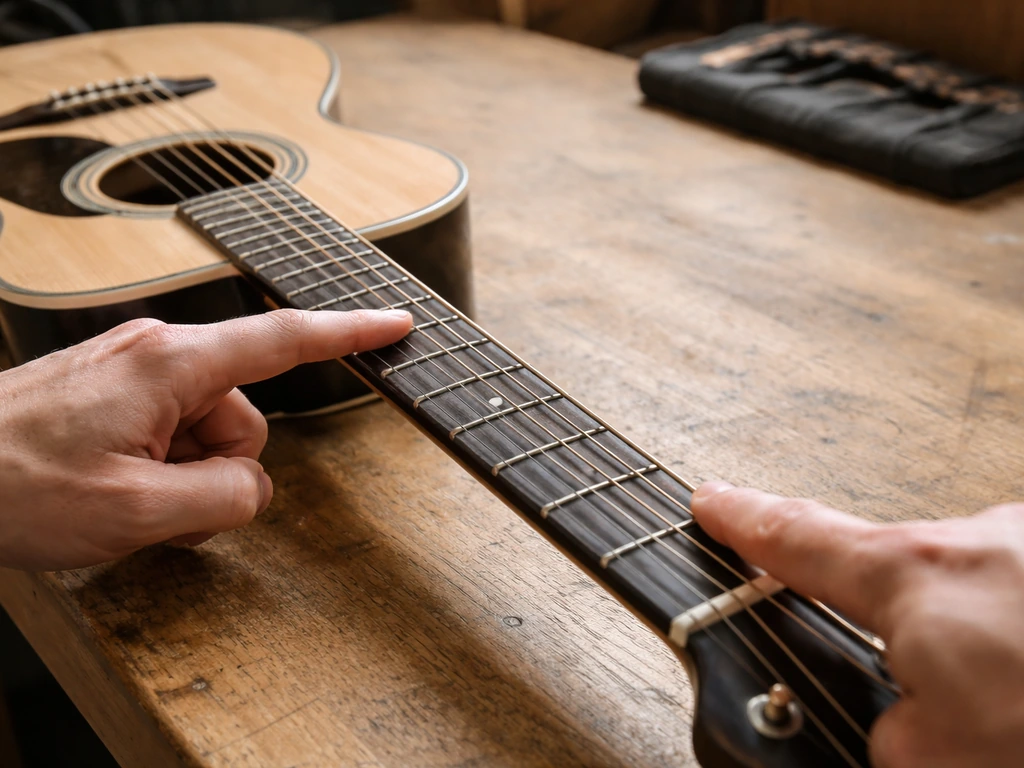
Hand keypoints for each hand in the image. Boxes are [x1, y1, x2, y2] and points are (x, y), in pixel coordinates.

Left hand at [0, 309, 410, 570]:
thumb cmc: (12, 486)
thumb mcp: (134, 513)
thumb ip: (223, 497)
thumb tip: (253, 485)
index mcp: (170, 363)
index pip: (284, 340)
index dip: (350, 333)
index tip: (395, 322)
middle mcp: (156, 353)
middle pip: (242, 417)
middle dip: (218, 471)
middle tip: (158, 504)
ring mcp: (131, 372)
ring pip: (208, 434)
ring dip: (183, 478)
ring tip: (124, 501)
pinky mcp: (114, 392)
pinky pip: (171, 434)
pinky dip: (159, 471)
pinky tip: (113, 491)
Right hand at [691, 482, 1023, 767]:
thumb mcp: (940, 760)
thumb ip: (886, 732)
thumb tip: (899, 727)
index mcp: (918, 574)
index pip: (797, 539)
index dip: (743, 522)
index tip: (713, 501)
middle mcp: (977, 541)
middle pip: (892, 581)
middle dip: (897, 640)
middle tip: (936, 706)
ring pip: (964, 604)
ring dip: (974, 655)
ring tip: (1003, 709)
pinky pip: (1012, 607)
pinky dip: (1014, 647)